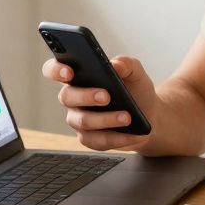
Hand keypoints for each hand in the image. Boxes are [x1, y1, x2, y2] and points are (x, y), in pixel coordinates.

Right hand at [42, 54, 159, 151]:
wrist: (150, 115)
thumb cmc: (136, 90)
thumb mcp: (135, 72)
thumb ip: (126, 64)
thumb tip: (116, 65)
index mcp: (79, 76)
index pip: (54, 70)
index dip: (56, 70)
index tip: (69, 72)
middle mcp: (74, 98)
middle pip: (67, 97)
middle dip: (86, 96)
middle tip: (106, 96)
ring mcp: (79, 119)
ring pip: (83, 121)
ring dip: (106, 119)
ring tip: (127, 117)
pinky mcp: (90, 139)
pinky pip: (98, 140)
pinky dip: (118, 137)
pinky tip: (133, 134)